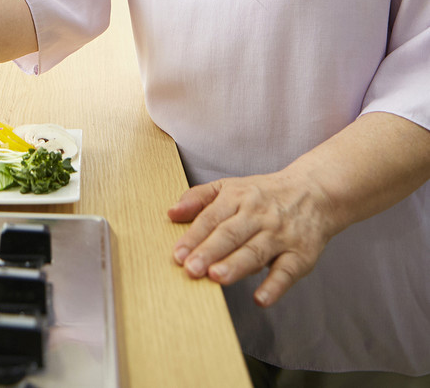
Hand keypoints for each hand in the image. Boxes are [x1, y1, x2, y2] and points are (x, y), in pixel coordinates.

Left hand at [167, 170, 335, 307]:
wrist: (315, 192)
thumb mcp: (230, 187)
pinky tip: (261, 298)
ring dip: (235, 265)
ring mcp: (280, 235)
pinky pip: (287, 272)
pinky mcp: (300, 255)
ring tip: (216, 277)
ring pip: (255, 251)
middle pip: (231, 234)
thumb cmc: (264, 195)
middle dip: (210, 251)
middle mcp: (258, 215)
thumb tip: (171, 213)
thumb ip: (199, 198)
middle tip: (191, 268)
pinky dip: (274, 286)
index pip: (212, 217)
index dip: (194, 236)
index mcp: (238, 197)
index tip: (177, 254)